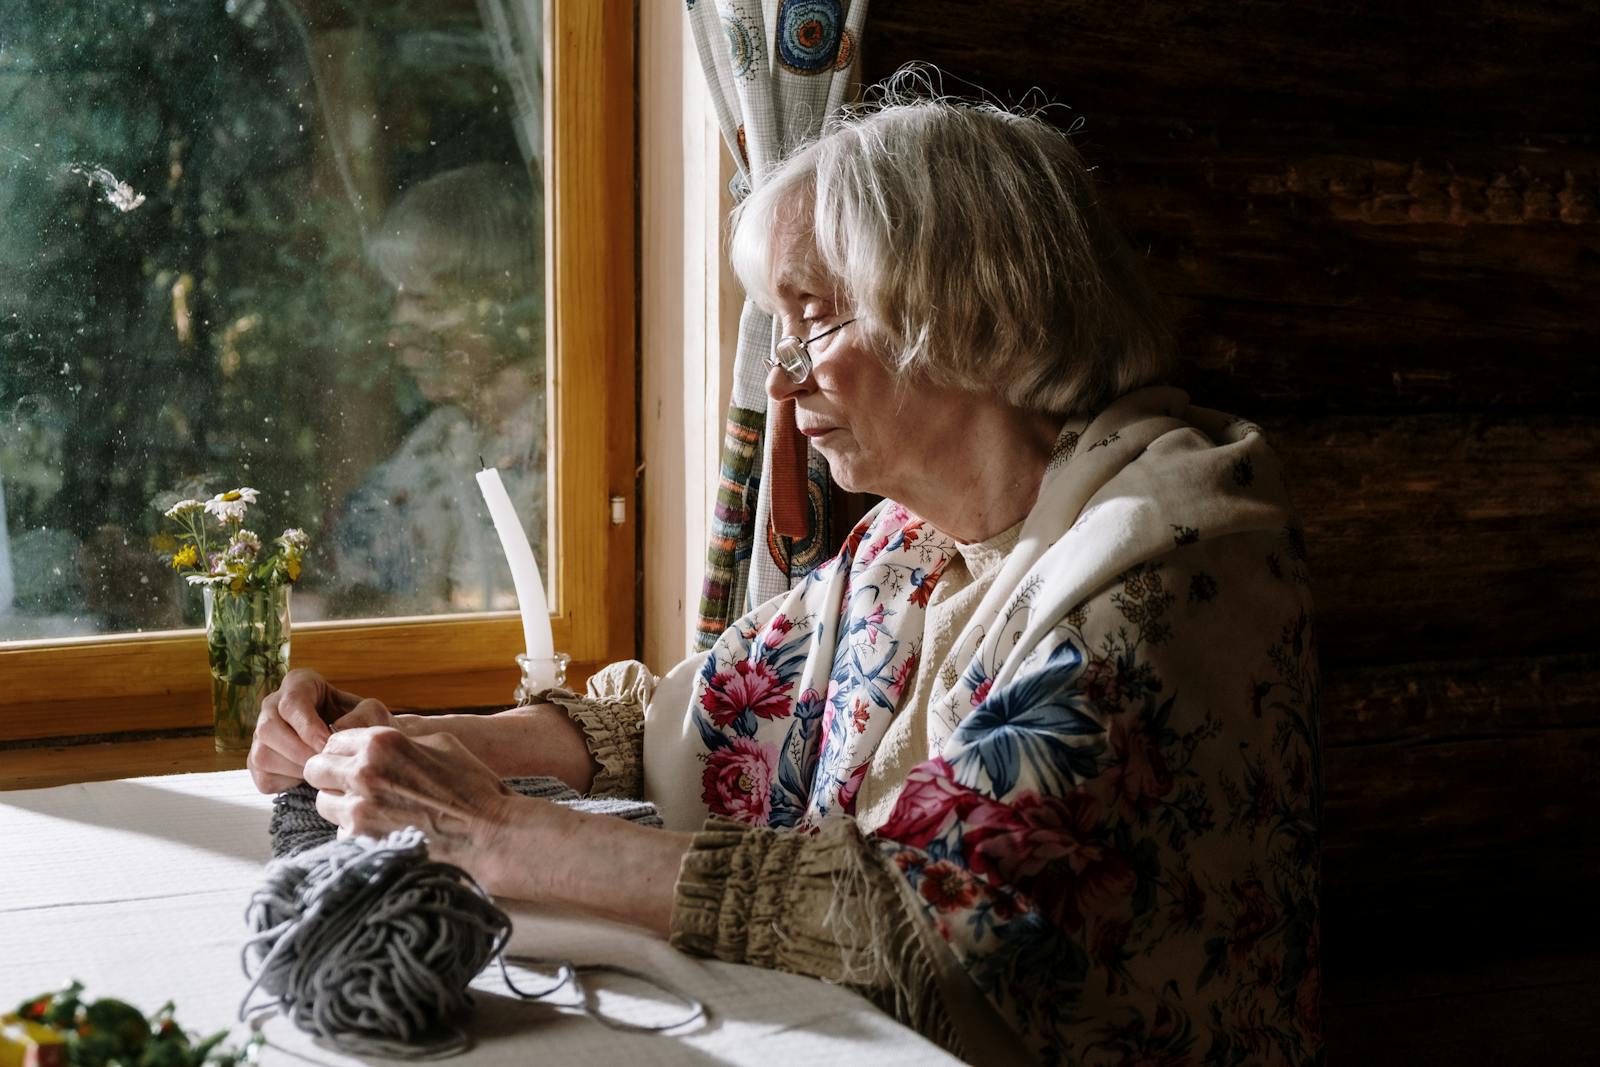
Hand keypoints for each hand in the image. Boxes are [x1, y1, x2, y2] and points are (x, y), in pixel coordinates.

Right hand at [248, 668, 393, 792]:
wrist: (358, 746)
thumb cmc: (364, 724)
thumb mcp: (372, 712)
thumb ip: (362, 716)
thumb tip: (334, 732)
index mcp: (299, 683)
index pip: (291, 703)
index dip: (308, 727)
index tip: (327, 744)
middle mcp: (273, 705)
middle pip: (268, 728)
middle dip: (299, 751)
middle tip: (325, 764)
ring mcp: (262, 735)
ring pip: (262, 755)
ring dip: (295, 769)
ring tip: (322, 772)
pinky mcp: (258, 762)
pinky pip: (264, 778)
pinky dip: (288, 784)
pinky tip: (310, 778)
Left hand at [302, 726, 516, 876]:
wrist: (489, 832)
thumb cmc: (471, 785)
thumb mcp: (441, 743)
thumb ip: (400, 739)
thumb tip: (375, 742)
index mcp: (382, 742)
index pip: (333, 741)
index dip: (342, 752)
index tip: (352, 763)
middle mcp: (364, 772)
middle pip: (316, 771)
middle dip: (331, 777)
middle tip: (352, 787)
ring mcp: (360, 809)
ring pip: (324, 804)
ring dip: (341, 806)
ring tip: (371, 811)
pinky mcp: (362, 841)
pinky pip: (341, 833)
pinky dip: (357, 834)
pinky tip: (384, 832)